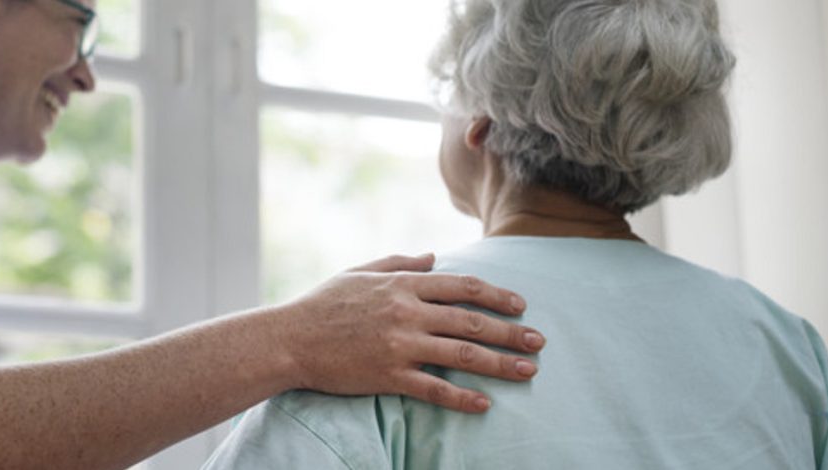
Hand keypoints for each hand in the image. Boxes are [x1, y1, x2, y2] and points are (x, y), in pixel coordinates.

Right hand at [276, 253, 543, 412]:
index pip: (462, 286)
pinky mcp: (388, 375)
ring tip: (528, 370)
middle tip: (539, 341)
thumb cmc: (321, 304)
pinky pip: (434, 388)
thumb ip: (399, 262)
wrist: (288, 339)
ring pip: (462, 354)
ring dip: (500, 363)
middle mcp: (406, 312)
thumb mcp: (360, 272)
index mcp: (402, 284)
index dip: (497, 295)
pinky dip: (462, 397)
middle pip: (472, 320)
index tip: (520, 305)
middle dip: (511, 331)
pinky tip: (484, 404)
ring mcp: (399, 345)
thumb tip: (433, 256)